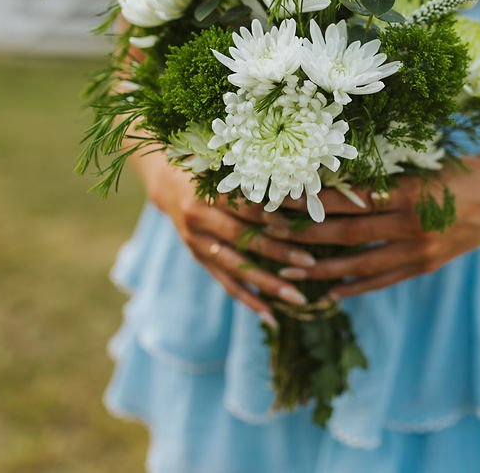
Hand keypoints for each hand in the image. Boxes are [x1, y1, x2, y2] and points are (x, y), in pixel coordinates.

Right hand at [134, 151, 316, 326]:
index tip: (305, 218)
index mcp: (207, 191)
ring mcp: (197, 242)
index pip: (246, 204)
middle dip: (279, 252)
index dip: (275, 212)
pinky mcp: (198, 258)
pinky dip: (248, 299)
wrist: (168, 182)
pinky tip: (271, 316)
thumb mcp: (226, 164)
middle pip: (243, 239)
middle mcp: (199, 218)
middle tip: (311, 263)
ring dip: (267, 284)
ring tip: (298, 298)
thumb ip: (254, 174)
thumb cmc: (208, 166)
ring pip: (236, 267)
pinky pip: (225, 282)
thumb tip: (302, 182)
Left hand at [231, 149, 479, 298]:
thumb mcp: (419, 168)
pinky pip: (383, 280)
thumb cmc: (459, 171)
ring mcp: (418, 250)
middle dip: (302, 236)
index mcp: (406, 193)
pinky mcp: (425, 265)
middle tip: (267, 234)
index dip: (310, 202)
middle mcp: (410, 225)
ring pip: (359, 263)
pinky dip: (355, 286)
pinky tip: (331, 291)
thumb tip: (332, 183)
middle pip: (344, 234)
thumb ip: (380, 180)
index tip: (278, 198)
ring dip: (320, 267)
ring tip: (288, 269)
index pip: (347, 200)